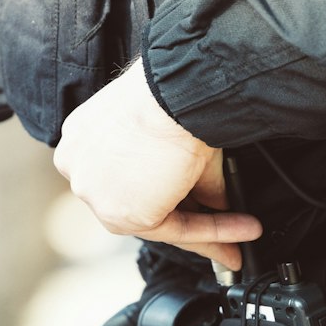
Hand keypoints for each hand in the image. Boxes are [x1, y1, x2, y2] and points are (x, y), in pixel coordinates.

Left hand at [53, 62, 261, 270]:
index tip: (203, 209)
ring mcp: (94, 193)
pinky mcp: (118, 214)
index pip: (132, 182)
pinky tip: (240, 229)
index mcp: (83, 141)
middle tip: (231, 234)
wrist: (175, 92)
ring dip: (210, 230)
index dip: (174, 199)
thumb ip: (190, 179)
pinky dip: (211, 232)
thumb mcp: (176, 139)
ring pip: (160, 220)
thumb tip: (219, 204)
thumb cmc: (172, 95)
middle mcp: (79, 167)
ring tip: (245, 230)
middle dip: (194, 219)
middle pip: (144, 204)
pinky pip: (173, 229)